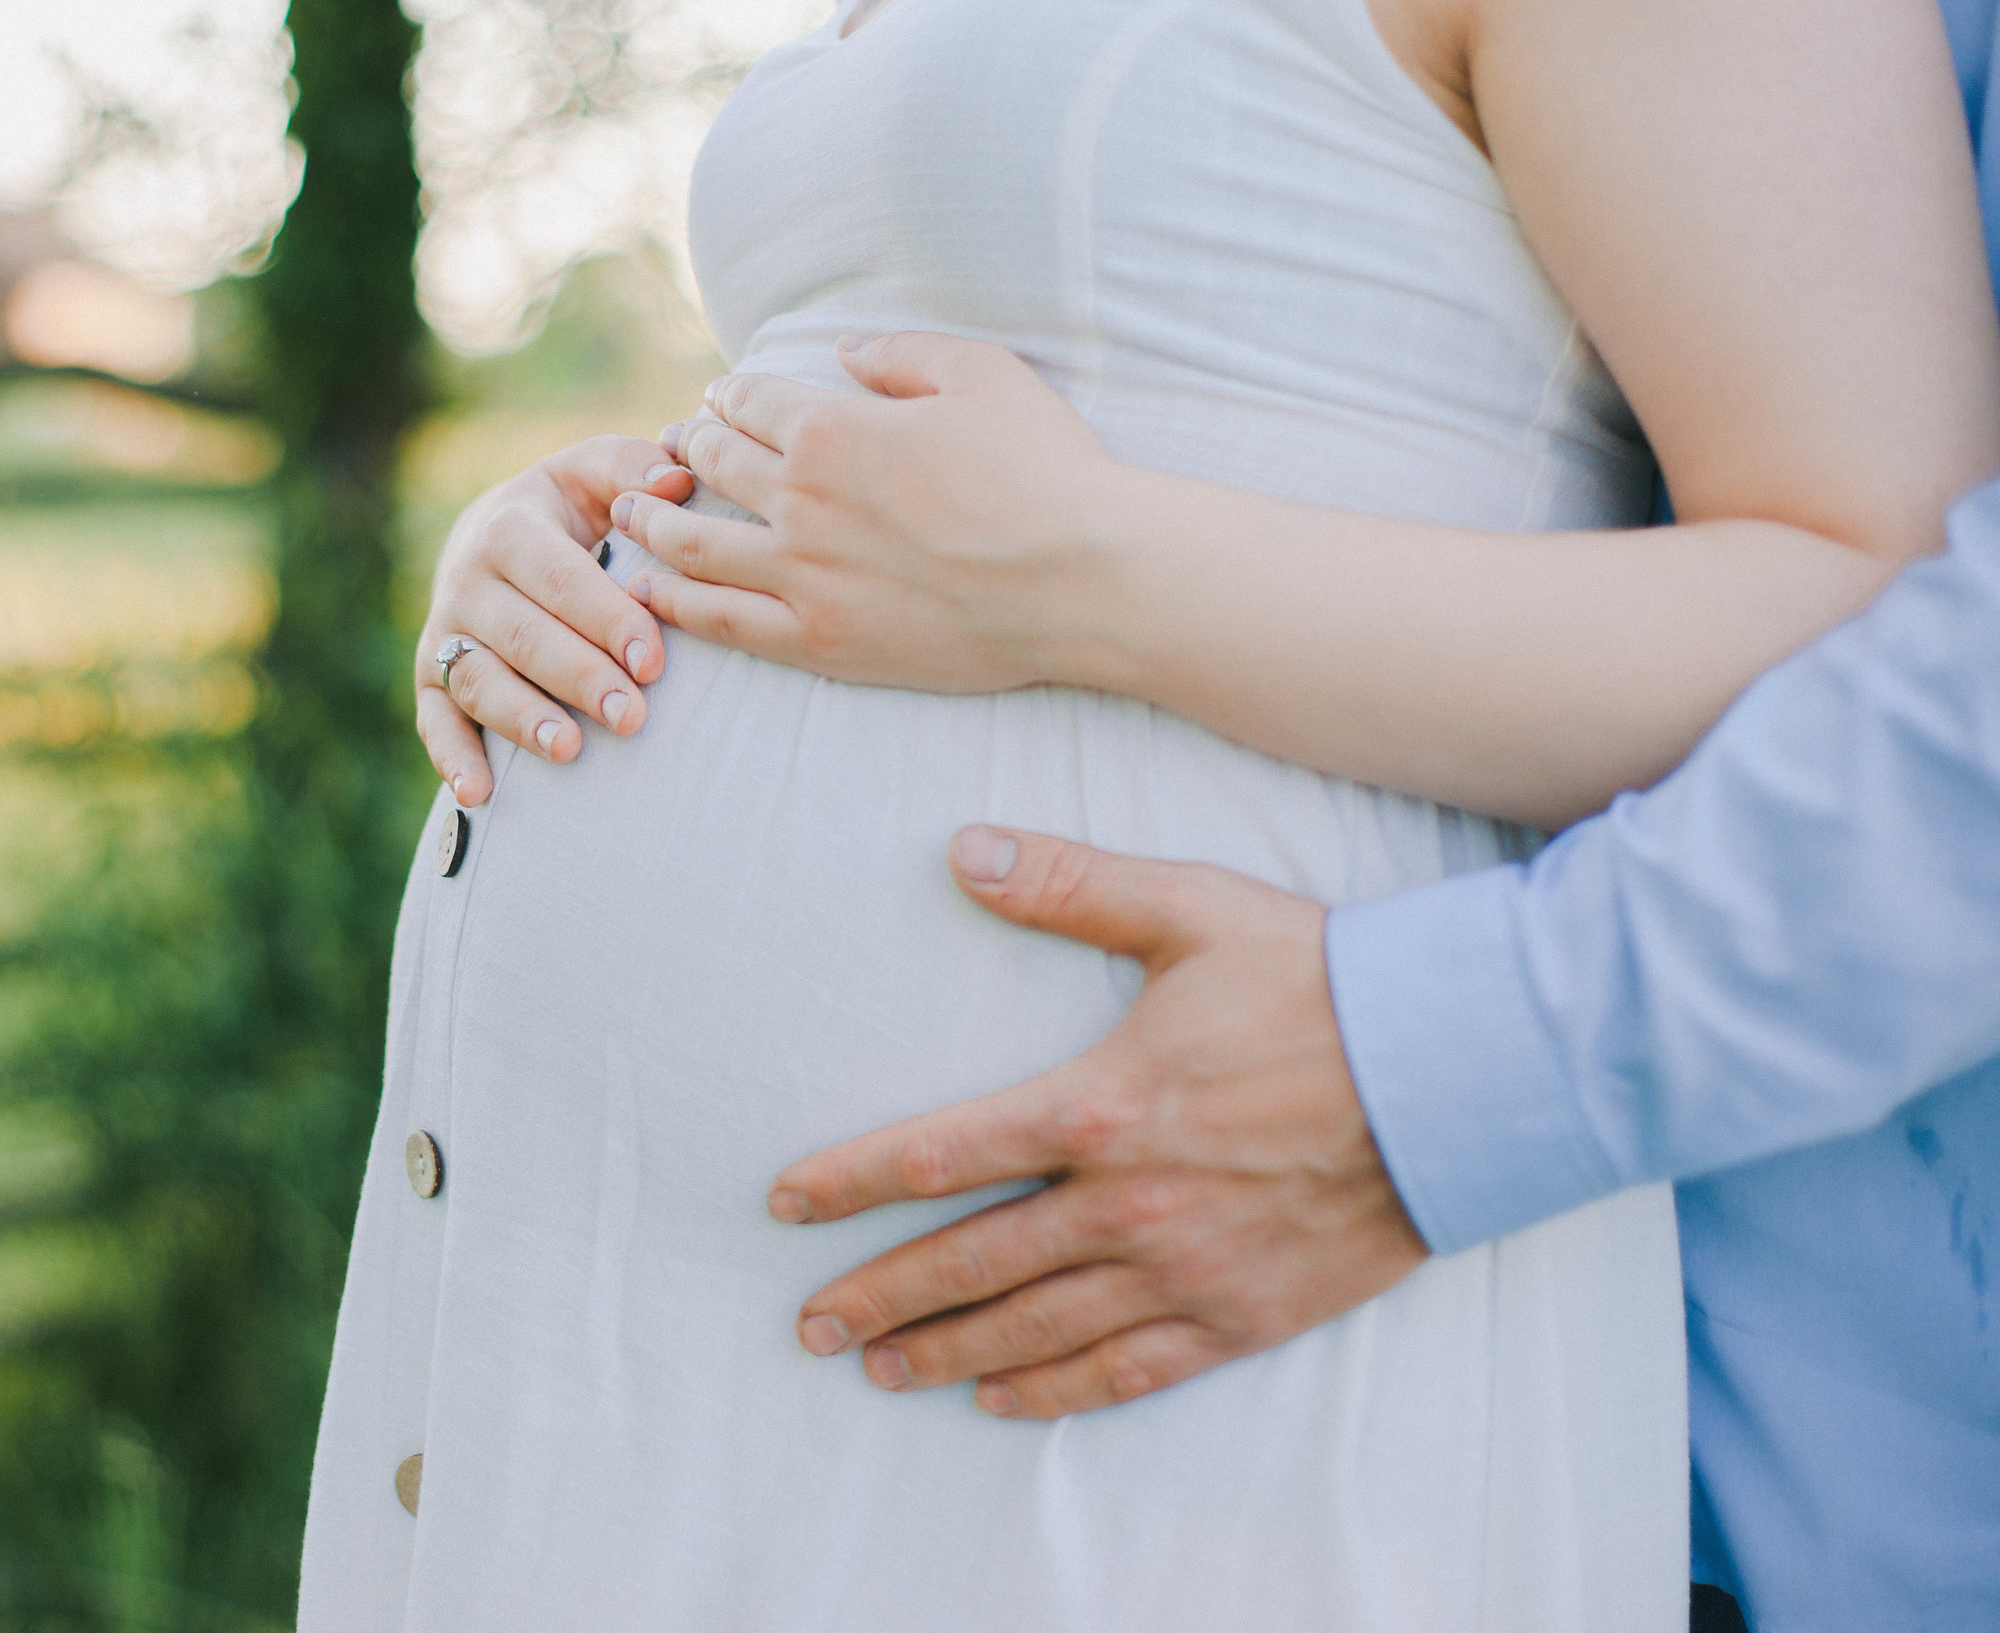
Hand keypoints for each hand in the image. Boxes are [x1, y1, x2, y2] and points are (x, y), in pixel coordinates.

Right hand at [416, 436, 692, 804]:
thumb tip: (677, 480)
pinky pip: (433, 720)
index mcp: (510, 527)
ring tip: (569, 749)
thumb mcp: (596, 474)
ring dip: (521, 719)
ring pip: (478, 681)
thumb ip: (636, 469)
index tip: (654, 660)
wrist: (495, 535)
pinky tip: (477, 795)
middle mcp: (466, 580)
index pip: (560, 579)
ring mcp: (444, 632)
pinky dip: (450, 757)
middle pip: (522, 636)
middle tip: (631, 716)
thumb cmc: (571, 509)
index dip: (606, 619)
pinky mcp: (429, 677)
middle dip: (578, 678)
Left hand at [614, 332, 1123, 691]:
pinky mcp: (819, 641)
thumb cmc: (1045, 469)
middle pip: (711, 466)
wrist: (1083, 577)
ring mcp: (803, 576)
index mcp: (832, 427)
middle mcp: (801, 499)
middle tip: (669, 449)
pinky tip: (648, 591)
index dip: (727, 395)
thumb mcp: (981, 374)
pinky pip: (722, 621)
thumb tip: (840, 348)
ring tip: (627, 513)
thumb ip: (899, 353)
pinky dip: (674, 602)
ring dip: (651, 522)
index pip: (748, 401)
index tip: (719, 400)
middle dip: (684, 448)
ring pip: (693, 545)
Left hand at [769, 827, 1428, 1418]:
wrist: (1467, 1073)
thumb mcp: (1191, 909)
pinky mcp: (1245, 1312)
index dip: (850, 1184)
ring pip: (1038, 1329)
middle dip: (880, 1297)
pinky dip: (1060, 1393)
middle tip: (809, 1327)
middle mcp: (1129, 1204)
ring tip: (878, 1371)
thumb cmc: (1326, 984)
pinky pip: (1132, 1370)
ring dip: (948, 1353)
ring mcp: (1187, 1268)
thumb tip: (961, 849)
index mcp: (1100, 1106)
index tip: (785, 1205)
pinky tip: (1005, 1402)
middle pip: (971, 1264)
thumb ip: (1068, 882)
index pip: (938, 1155)